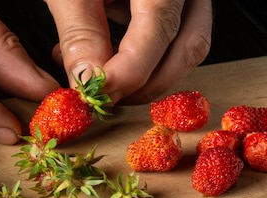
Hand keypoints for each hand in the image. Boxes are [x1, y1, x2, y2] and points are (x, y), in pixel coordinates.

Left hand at [48, 0, 212, 103]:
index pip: (159, 32)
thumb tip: (87, 81)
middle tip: (100, 96)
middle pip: (186, 47)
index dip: (128, 73)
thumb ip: (80, 31)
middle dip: (142, 85)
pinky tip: (99, 53)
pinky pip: (171, 34)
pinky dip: (140, 56)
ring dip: (142, 75)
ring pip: (184, 46)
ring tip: (92, 72)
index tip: (96, 93)